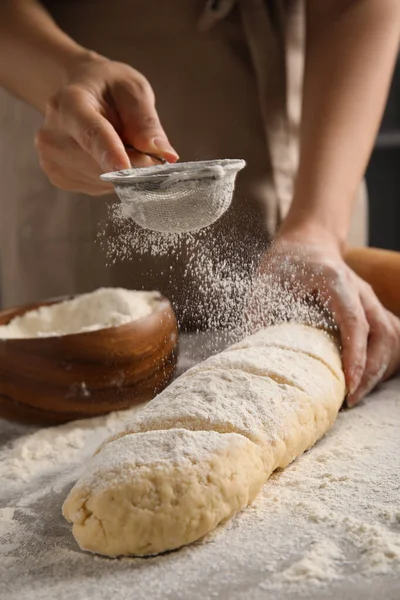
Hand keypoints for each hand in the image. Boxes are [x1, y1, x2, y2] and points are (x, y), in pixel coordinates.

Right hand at [35, 53, 177, 194]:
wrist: (80, 93)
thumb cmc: (108, 89)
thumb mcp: (133, 90)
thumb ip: (147, 122)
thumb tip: (164, 154)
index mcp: (68, 103)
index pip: (91, 134)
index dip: (111, 154)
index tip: (127, 170)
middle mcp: (52, 133)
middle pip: (100, 164)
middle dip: (134, 164)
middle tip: (150, 153)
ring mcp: (51, 159)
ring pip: (102, 180)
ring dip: (124, 172)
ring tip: (122, 147)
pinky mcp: (58, 177)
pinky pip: (98, 187)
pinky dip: (112, 177)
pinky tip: (108, 159)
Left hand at [257, 225, 399, 406]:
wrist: (307, 243)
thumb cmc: (285, 263)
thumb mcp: (267, 281)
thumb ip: (263, 312)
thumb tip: (256, 351)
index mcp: (334, 279)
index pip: (354, 319)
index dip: (355, 352)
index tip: (349, 381)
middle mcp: (358, 289)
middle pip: (381, 332)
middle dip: (370, 369)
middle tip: (350, 399)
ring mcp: (367, 299)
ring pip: (388, 336)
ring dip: (376, 369)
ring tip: (353, 396)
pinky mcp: (369, 309)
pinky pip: (385, 337)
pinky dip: (376, 361)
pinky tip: (360, 381)